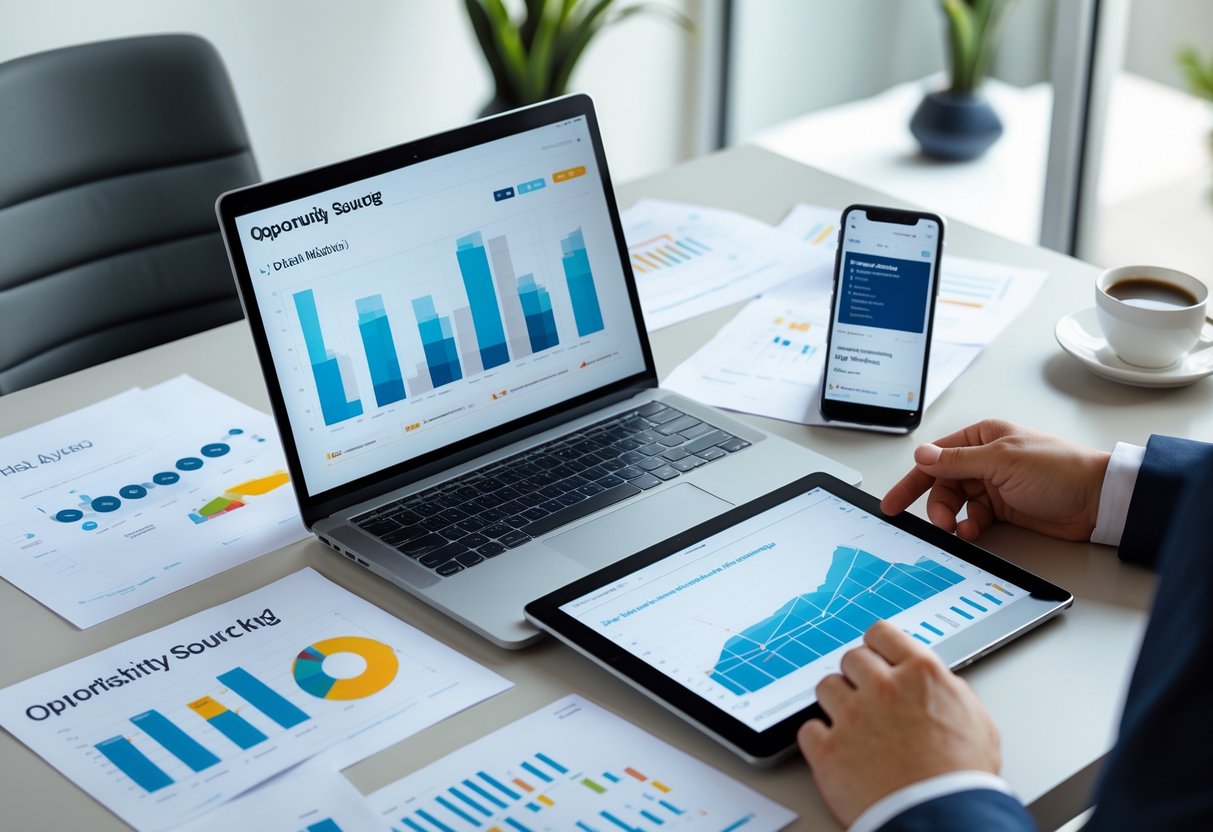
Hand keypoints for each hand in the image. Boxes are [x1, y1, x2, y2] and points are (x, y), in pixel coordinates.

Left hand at [798, 622, 999, 826]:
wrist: (944, 822)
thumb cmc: (964, 780)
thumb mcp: (976, 721)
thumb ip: (949, 690)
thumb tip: (934, 680)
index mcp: (921, 674)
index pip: (881, 633)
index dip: (878, 647)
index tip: (877, 657)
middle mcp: (883, 687)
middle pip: (851, 658)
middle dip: (859, 676)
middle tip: (870, 700)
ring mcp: (852, 717)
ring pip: (826, 687)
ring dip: (837, 704)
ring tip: (855, 728)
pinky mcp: (828, 750)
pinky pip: (809, 729)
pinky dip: (820, 740)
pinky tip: (839, 752)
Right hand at [880, 419, 1110, 541]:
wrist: (1097, 501)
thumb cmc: (1059, 470)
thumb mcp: (1002, 460)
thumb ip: (958, 460)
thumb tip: (922, 454)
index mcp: (982, 438)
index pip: (936, 457)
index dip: (913, 479)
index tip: (893, 502)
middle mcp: (985, 459)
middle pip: (942, 484)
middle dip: (937, 504)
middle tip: (938, 522)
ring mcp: (994, 484)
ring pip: (956, 503)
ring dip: (954, 518)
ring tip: (960, 529)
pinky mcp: (1004, 508)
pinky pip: (974, 518)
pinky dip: (970, 527)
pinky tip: (974, 532)